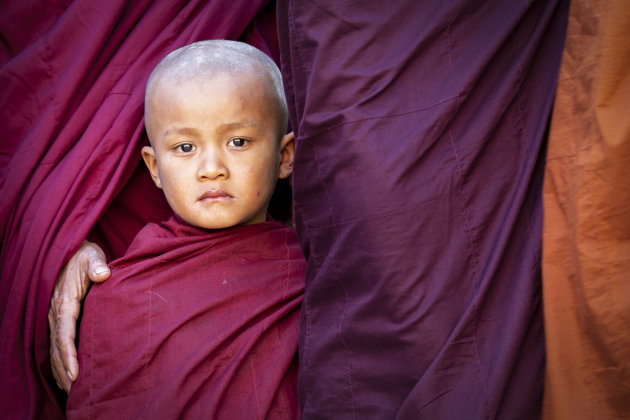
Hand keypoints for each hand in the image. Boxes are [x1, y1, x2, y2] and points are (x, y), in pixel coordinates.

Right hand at [48, 240, 109, 391]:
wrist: (70, 251)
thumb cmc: (83, 255)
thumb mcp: (91, 256)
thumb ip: (97, 265)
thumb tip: (103, 274)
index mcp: (64, 302)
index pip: (64, 334)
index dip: (69, 354)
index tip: (75, 372)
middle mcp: (56, 312)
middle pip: (58, 347)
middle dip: (64, 369)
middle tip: (74, 390)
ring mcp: (56, 316)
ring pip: (55, 348)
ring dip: (60, 368)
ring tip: (70, 389)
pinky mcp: (60, 317)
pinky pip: (57, 342)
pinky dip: (60, 360)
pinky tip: (66, 374)